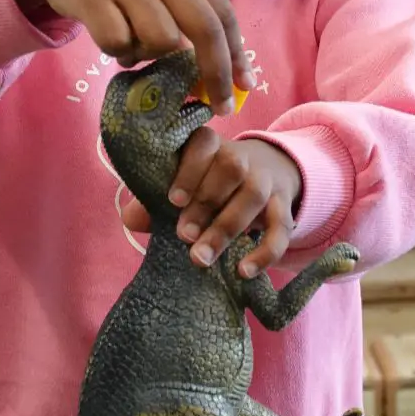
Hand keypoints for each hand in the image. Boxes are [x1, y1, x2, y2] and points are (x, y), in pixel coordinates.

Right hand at [8, 0, 252, 112]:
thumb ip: (188, 14)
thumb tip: (218, 71)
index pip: (223, 13)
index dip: (237, 55)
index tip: (244, 87)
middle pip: (204, 29)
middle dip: (216, 73)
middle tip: (216, 106)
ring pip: (162, 42)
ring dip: (150, 55)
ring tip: (134, 43)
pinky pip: (119, 44)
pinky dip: (118, 51)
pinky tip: (110, 36)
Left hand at [122, 131, 301, 276]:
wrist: (266, 171)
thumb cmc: (209, 181)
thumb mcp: (185, 183)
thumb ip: (155, 199)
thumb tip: (131, 219)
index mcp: (211, 145)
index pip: (204, 143)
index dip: (190, 169)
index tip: (172, 200)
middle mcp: (242, 157)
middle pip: (231, 168)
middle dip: (205, 202)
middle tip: (183, 235)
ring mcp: (265, 180)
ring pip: (253, 195)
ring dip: (226, 227)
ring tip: (201, 258)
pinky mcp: (283, 207)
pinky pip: (281, 227)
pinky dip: (265, 251)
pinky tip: (244, 272)